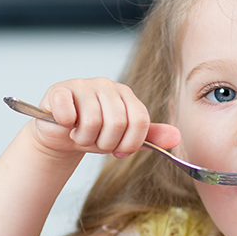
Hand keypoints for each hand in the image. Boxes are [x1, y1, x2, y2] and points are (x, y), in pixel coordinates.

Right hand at [32, 78, 179, 156]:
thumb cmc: (95, 134)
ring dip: (84, 139)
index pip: (140, 122)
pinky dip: (67, 127)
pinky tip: (66, 124)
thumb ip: (150, 137)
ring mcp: (83, 85)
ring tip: (80, 134)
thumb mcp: (125, 138)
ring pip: (93, 122)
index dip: (129, 144)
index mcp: (126, 95)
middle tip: (96, 142)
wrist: (62, 136)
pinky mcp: (60, 90)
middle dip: (106, 143)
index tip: (119, 150)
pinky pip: (69, 114)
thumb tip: (177, 138)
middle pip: (118, 123)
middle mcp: (107, 85)